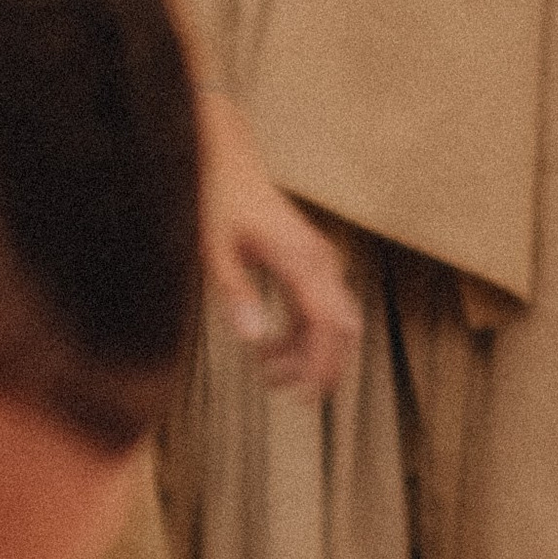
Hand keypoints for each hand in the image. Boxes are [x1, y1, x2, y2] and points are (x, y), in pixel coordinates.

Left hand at [204, 131, 360, 394]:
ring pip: (332, 322)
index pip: (326, 325)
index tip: (305, 396)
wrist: (231, 161)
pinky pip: (318, 309)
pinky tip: (267, 349)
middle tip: (294, 397)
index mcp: (302, 261)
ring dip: (307, 353)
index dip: (320, 364)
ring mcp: (319, 262)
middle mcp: (321, 262)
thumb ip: (235, 293)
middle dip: (322, 367)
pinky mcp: (310, 264)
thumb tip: (252, 339)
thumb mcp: (216, 250)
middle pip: (341, 329)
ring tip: (267, 374)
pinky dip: (300, 335)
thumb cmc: (221, 202)